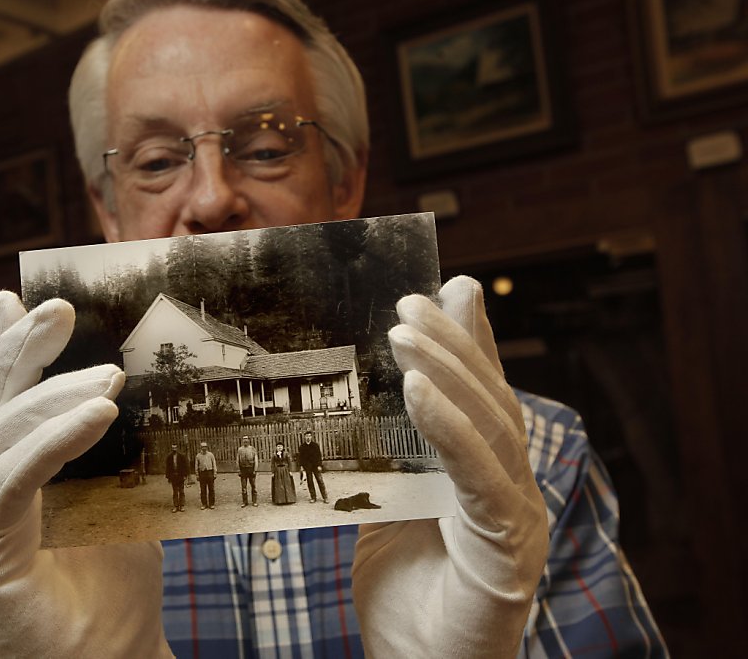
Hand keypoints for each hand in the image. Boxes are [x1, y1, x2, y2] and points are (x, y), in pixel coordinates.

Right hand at [0, 292, 171, 657]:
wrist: (116, 656)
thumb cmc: (118, 578)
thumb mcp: (118, 493)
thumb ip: (107, 444)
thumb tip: (122, 379)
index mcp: (7, 478)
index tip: (14, 300)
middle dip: (15, 350)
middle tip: (56, 309)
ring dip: (51, 395)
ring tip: (109, 376)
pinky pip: (11, 483)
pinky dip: (52, 441)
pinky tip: (97, 414)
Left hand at [352, 276, 547, 656]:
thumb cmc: (404, 595)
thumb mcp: (386, 510)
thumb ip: (389, 459)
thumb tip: (369, 405)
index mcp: (483, 476)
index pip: (481, 396)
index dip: (470, 341)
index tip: (449, 288)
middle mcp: (509, 489)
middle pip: (488, 399)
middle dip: (452, 343)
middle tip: (410, 300)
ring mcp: (515, 517)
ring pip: (490, 425)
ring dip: (447, 370)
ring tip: (405, 329)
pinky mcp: (506, 549)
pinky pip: (479, 476)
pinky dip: (450, 427)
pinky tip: (418, 389)